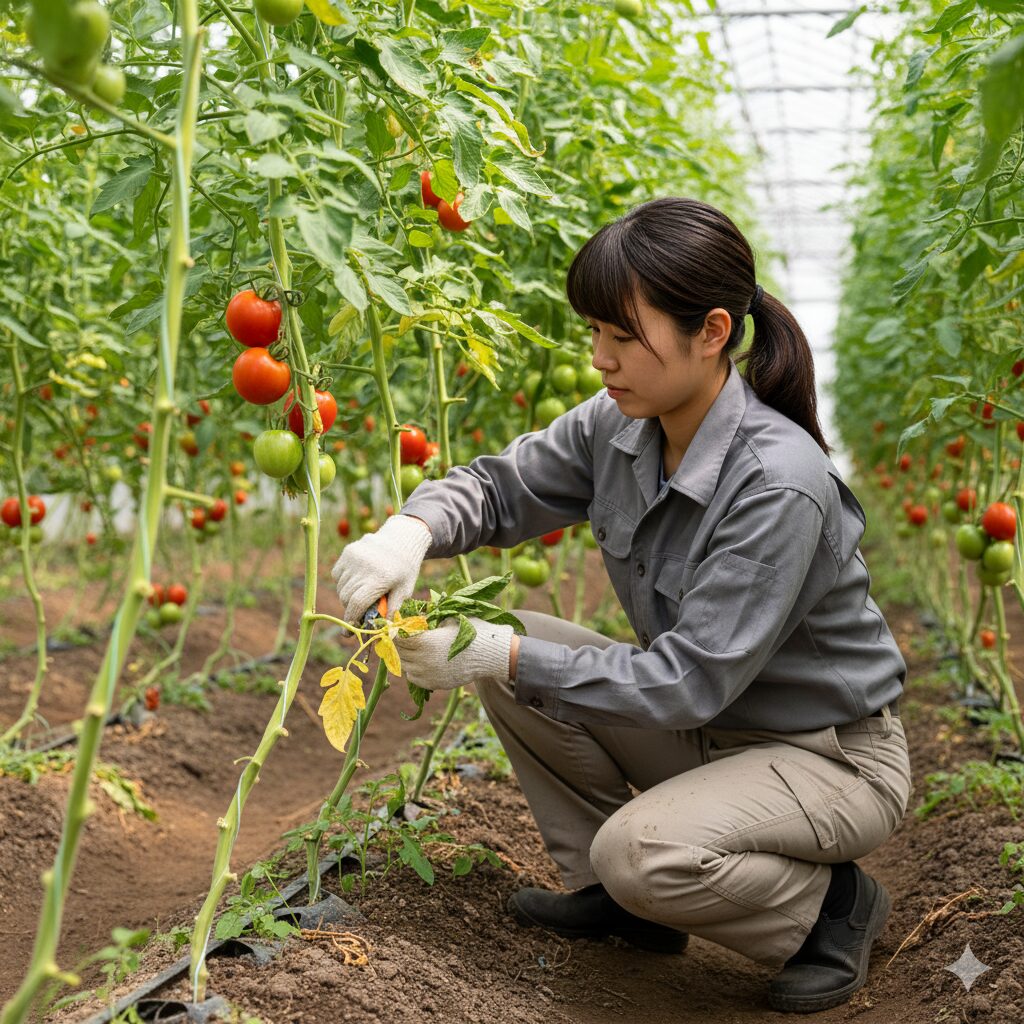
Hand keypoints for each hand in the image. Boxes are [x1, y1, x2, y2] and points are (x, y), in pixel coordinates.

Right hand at [330, 515, 431, 624]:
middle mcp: (364, 566)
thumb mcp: (404, 591)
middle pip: (346, 597)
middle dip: (351, 609)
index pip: (357, 604)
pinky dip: (343, 582)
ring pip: (340, 587)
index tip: (349, 633)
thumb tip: (380, 633)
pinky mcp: (348, 551)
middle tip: (359, 613)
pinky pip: (337, 575)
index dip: (351, 620)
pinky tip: (356, 580)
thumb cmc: (405, 569)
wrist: (403, 538)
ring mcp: (353, 557)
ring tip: (361, 594)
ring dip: (347, 596)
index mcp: (380, 578)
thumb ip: (391, 611)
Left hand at [394, 617, 513, 691]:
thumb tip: (414, 614)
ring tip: (414, 648)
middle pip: (399, 652)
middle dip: (398, 644)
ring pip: (405, 666)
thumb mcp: (450, 618)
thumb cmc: (472, 631)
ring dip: (406, 656)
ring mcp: (428, 674)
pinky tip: (422, 661)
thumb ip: (430, 618)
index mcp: (425, 641)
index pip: (398, 638)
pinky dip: (414, 669)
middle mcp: (423, 660)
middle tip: (402, 637)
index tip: (394, 627)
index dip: (394, 632)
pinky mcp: (434, 684)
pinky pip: (414, 678)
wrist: (490, 654)